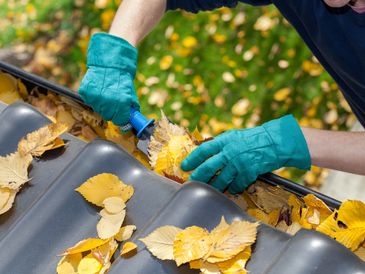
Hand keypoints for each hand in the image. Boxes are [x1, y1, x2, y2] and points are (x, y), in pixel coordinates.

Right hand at [78, 33, 139, 127]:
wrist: (110, 60)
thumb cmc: (122, 77)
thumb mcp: (130, 92)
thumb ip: (130, 108)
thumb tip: (130, 120)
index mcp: (121, 102)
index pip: (120, 120)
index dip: (121, 118)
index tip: (121, 115)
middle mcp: (108, 101)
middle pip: (108, 116)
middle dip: (112, 112)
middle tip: (113, 102)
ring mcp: (95, 97)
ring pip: (98, 110)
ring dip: (102, 105)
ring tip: (106, 93)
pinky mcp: (86, 92)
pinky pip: (89, 101)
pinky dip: (93, 98)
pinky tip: (98, 89)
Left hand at [181, 115, 310, 192]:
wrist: (274, 142)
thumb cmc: (252, 138)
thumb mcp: (233, 136)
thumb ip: (220, 144)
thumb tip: (204, 153)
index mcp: (224, 140)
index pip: (203, 150)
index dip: (192, 159)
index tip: (185, 166)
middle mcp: (230, 152)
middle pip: (209, 167)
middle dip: (198, 177)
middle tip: (192, 182)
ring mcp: (239, 163)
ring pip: (221, 179)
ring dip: (214, 186)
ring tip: (209, 190)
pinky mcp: (249, 172)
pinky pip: (236, 185)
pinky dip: (232, 188)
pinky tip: (231, 189)